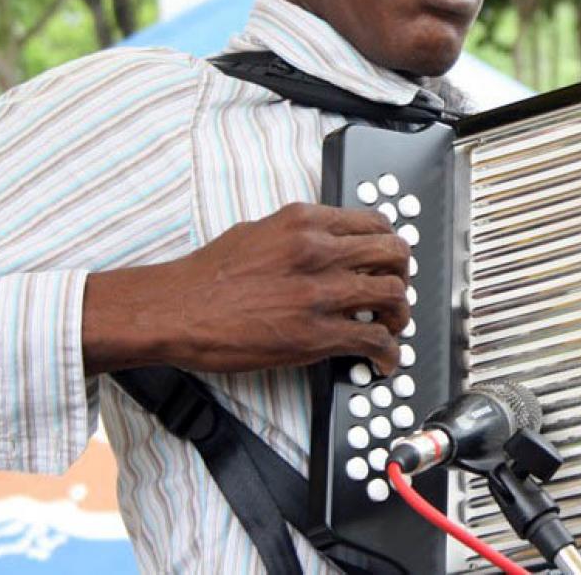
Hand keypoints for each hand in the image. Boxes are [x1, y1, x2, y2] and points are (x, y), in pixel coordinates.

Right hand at [84, 203, 410, 376]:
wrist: (176, 310)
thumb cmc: (209, 275)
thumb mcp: (259, 231)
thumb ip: (301, 232)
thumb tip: (331, 242)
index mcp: (304, 221)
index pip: (375, 223)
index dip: (390, 244)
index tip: (390, 260)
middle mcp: (317, 251)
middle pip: (394, 254)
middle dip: (404, 274)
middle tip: (397, 292)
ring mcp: (318, 293)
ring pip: (392, 295)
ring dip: (400, 314)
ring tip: (392, 326)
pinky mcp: (313, 335)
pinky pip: (372, 339)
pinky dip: (388, 351)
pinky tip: (383, 359)